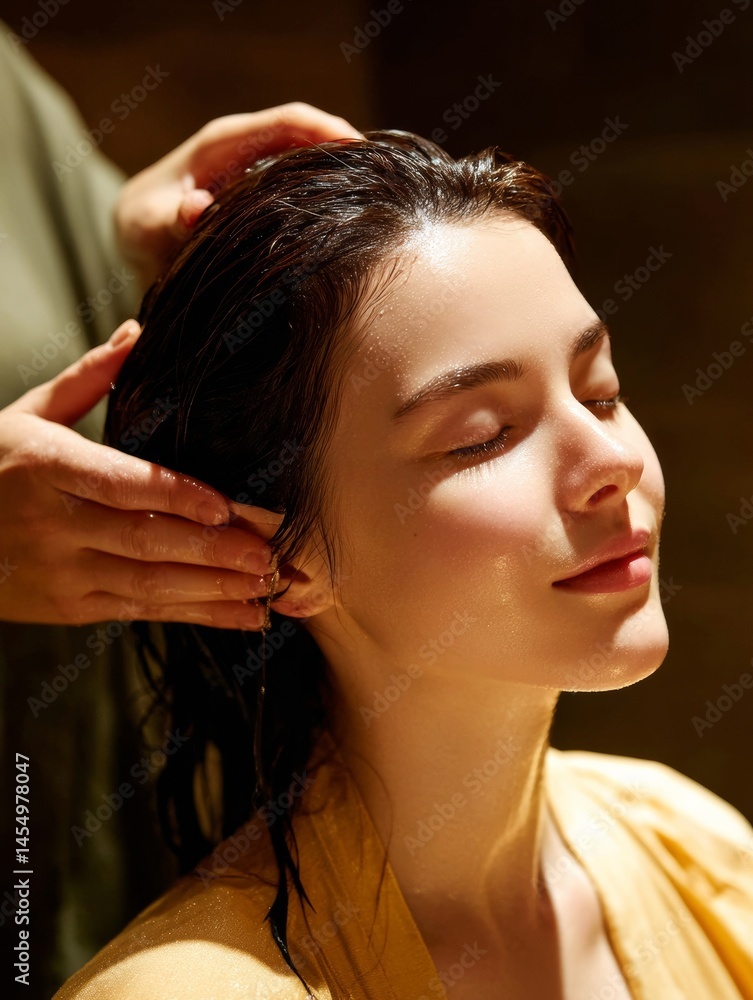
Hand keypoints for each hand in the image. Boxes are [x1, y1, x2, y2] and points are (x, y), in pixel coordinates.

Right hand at [0, 320, 276, 627]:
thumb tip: (136, 332)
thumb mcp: (27, 414)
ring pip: (150, 584)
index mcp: (46, 466)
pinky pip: (141, 611)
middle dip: (215, 552)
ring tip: (267, 589)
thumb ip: (87, 379)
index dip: (178, 496)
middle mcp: (54, 523)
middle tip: (271, 554)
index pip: (123, 483)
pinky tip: (238, 614)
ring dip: (215, 590)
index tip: (228, 506)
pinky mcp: (70, 605)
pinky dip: (195, 614)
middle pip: (148, 540)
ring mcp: (61, 571)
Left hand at [115, 102, 362, 286]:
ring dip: (345, 176)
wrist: (137, 236)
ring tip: (381, 202)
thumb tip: (195, 210)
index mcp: (225, 143)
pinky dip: (331, 196)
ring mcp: (261, 168)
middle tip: (388, 184)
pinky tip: (352, 222)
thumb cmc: (142, 228)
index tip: (361, 152)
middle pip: (313, 135)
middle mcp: (249, 147)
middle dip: (351, 153)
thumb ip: (169, 221)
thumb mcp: (147, 227)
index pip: (289, 121)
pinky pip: (306, 185)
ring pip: (314, 160)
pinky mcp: (267, 191)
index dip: (328, 130)